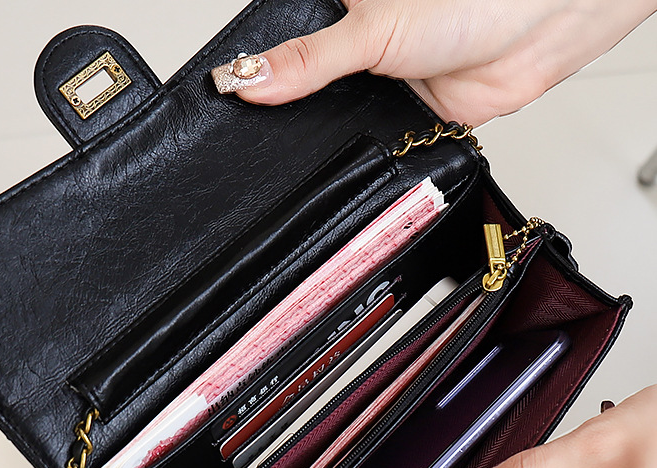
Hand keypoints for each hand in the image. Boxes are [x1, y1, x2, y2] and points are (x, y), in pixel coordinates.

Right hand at [222, 0, 656, 124]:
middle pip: (303, 92)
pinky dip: (357, 158)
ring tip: (298, 154)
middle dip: (285, 116)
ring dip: (324, 139)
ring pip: (333, 123)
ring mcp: (378, 86)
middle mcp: (355, 49)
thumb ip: (307, 60)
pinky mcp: (401, 118)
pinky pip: (367, 146)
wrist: (537, 33)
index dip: (252, 74)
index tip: (218, 98)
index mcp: (339, 10)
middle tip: (255, 137)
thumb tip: (245, 80)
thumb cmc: (470, 1)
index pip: (280, 47)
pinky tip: (342, 164)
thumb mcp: (371, 28)